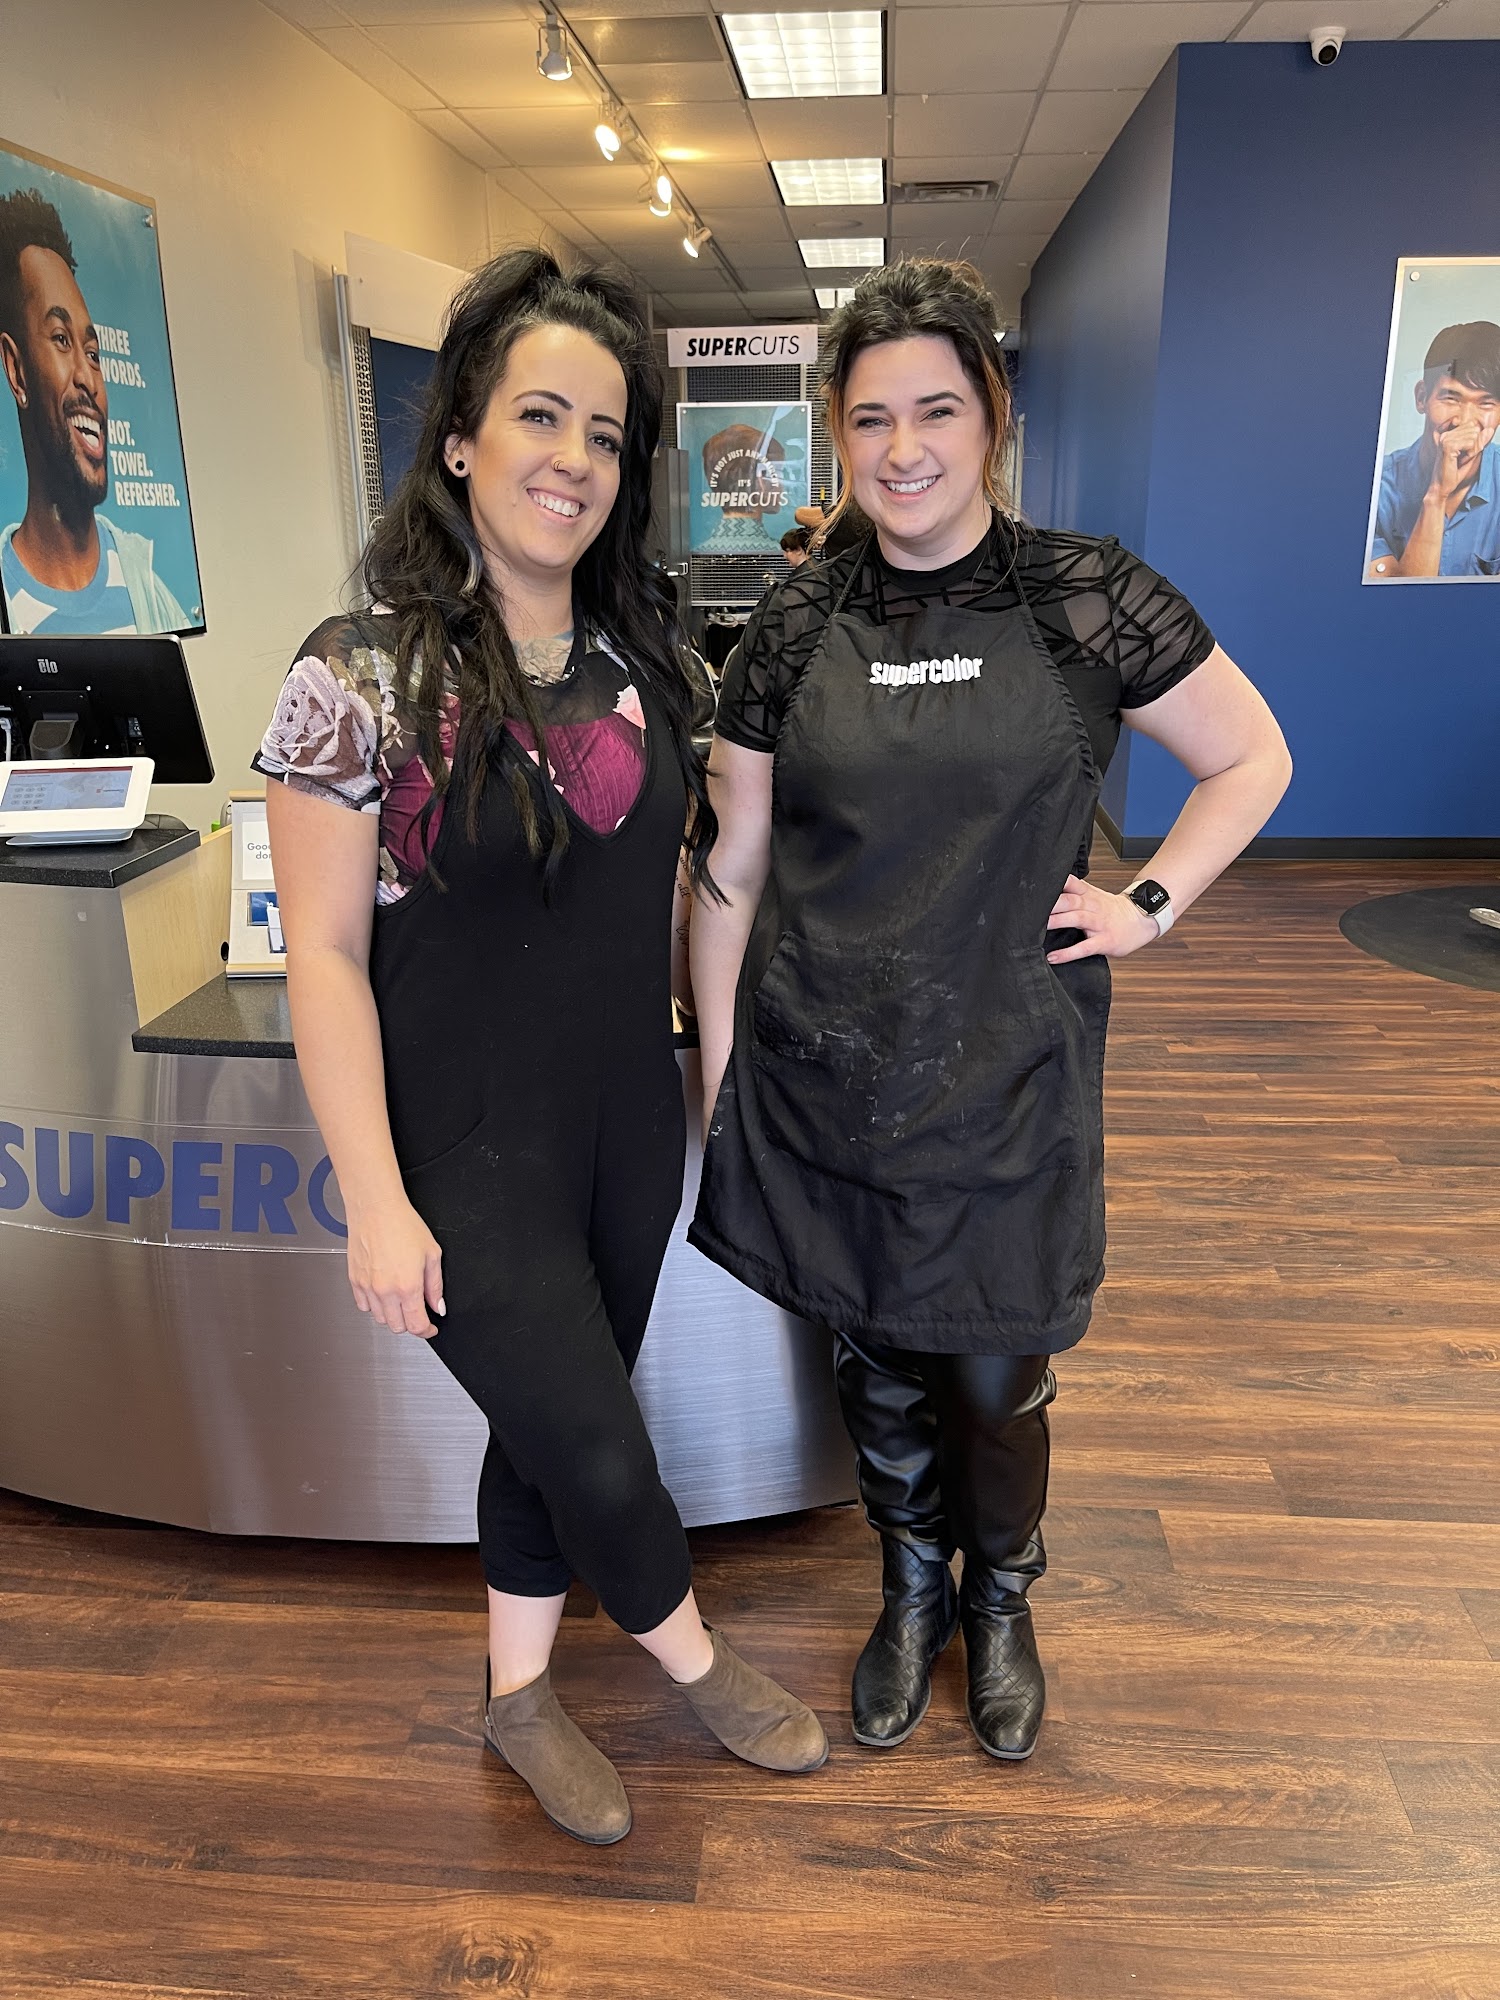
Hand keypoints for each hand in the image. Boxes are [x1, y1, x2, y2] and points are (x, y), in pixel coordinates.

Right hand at [345, 1194, 445, 1336]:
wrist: (375, 1208)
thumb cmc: (403, 1224)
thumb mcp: (431, 1253)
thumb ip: (435, 1286)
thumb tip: (437, 1306)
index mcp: (408, 1286)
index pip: (416, 1325)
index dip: (426, 1331)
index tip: (430, 1328)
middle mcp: (385, 1291)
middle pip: (397, 1327)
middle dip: (410, 1322)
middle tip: (417, 1309)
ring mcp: (367, 1287)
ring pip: (379, 1319)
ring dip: (392, 1315)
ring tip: (400, 1297)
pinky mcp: (354, 1281)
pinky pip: (364, 1306)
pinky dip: (374, 1305)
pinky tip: (383, 1292)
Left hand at [1046, 874, 1160, 963]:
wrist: (1142, 919)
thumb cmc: (1112, 910)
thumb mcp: (1095, 895)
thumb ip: (1074, 891)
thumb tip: (1048, 891)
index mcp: (1088, 894)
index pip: (1071, 883)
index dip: (1054, 883)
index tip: (1036, 886)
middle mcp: (1093, 906)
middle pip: (1069, 900)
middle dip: (1051, 903)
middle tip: (1031, 909)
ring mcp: (1099, 924)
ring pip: (1076, 919)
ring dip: (1056, 922)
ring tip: (1036, 929)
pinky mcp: (1104, 941)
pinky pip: (1084, 948)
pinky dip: (1067, 954)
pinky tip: (1053, 957)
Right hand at [1427, 417, 1487, 503]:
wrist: (1442, 487)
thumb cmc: (1454, 473)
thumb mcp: (1471, 454)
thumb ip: (1480, 441)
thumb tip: (1490, 429)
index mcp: (1448, 434)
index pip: (1472, 426)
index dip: (1473, 441)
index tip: (1463, 454)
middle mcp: (1446, 435)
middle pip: (1474, 430)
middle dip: (1474, 445)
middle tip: (1462, 458)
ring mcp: (1446, 440)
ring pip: (1473, 436)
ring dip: (1472, 451)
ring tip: (1460, 460)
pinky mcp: (1448, 447)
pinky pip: (1470, 443)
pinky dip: (1470, 453)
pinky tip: (1460, 461)